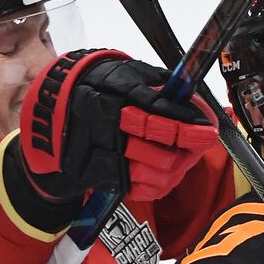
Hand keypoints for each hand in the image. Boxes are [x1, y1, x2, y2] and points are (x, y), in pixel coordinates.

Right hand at [19, 49, 219, 200]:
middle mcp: (105, 130)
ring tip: (183, 157)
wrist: (56, 112)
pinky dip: (160, 183)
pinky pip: (141, 189)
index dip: (187, 128)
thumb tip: (194, 101)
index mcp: (113, 98)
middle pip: (160, 154)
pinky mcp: (100, 177)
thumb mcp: (127, 73)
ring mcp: (102, 157)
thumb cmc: (101, 87)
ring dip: (177, 169)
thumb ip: (161, 86)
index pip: (157, 117)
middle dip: (186, 153)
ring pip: (154, 175)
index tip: (208, 131)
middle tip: (200, 144)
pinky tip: (166, 172)